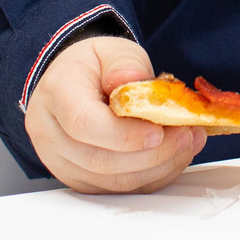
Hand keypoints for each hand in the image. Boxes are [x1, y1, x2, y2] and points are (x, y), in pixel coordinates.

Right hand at [23, 35, 204, 193]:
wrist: (73, 83)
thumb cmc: (93, 67)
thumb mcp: (111, 50)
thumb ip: (125, 62)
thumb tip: (137, 81)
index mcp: (56, 94)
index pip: (83, 123)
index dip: (124, 134)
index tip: (158, 131)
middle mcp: (51, 134)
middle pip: (101, 160)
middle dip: (152, 153)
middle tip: (186, 135)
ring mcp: (63, 163)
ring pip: (113, 182)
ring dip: (158, 167)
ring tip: (187, 143)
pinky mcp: (81, 180)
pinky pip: (119, 190)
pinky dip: (152, 177)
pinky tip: (174, 157)